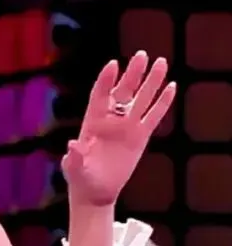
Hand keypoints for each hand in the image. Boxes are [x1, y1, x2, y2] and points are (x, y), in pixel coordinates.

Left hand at [62, 51, 175, 206]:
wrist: (95, 191)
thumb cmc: (80, 178)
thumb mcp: (74, 169)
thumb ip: (75, 157)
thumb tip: (73, 145)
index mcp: (92, 122)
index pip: (99, 96)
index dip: (105, 80)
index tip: (113, 64)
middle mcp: (110, 120)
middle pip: (123, 91)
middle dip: (132, 74)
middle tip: (142, 55)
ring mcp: (126, 126)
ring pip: (141, 99)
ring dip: (151, 82)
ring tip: (161, 62)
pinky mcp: (140, 136)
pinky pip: (153, 116)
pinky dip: (162, 102)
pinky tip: (172, 87)